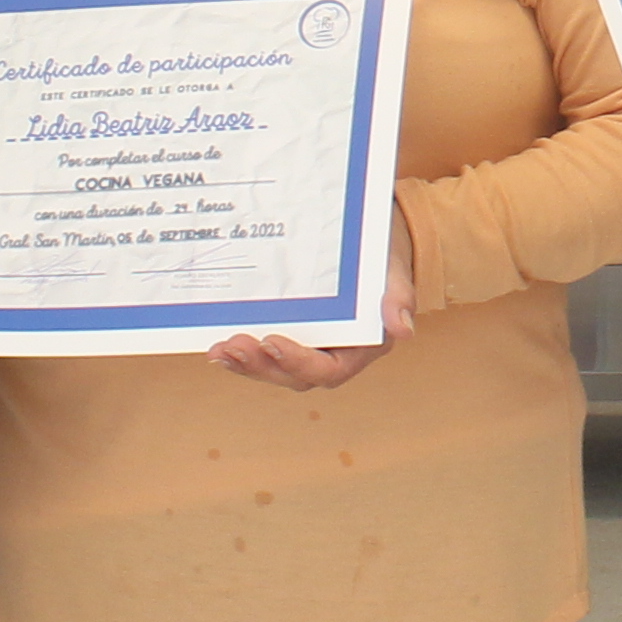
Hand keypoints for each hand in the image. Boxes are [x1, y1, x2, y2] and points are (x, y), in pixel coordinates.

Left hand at [216, 212, 418, 389]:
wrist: (367, 245)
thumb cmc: (381, 260)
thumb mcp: (393, 273)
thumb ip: (399, 299)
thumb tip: (402, 329)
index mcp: (360, 350)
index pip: (328, 370)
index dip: (298, 362)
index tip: (272, 341)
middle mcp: (332, 357)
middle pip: (294, 375)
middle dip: (261, 366)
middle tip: (234, 345)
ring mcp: (309, 350)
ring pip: (274, 369)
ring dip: (246, 364)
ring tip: (221, 349)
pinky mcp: (291, 339)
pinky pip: (265, 355)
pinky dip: (243, 354)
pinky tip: (219, 347)